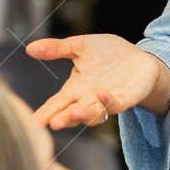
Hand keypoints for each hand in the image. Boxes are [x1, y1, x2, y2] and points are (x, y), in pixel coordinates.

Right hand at [26, 34, 169, 129]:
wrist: (139, 58)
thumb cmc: (109, 55)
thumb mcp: (80, 46)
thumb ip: (57, 49)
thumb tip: (30, 49)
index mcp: (74, 89)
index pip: (55, 104)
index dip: (43, 114)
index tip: (31, 123)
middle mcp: (88, 99)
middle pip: (72, 114)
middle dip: (63, 119)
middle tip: (52, 123)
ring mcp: (107, 101)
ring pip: (93, 114)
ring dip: (84, 114)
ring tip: (75, 111)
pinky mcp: (125, 99)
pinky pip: (116, 104)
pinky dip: (108, 100)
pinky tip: (101, 93)